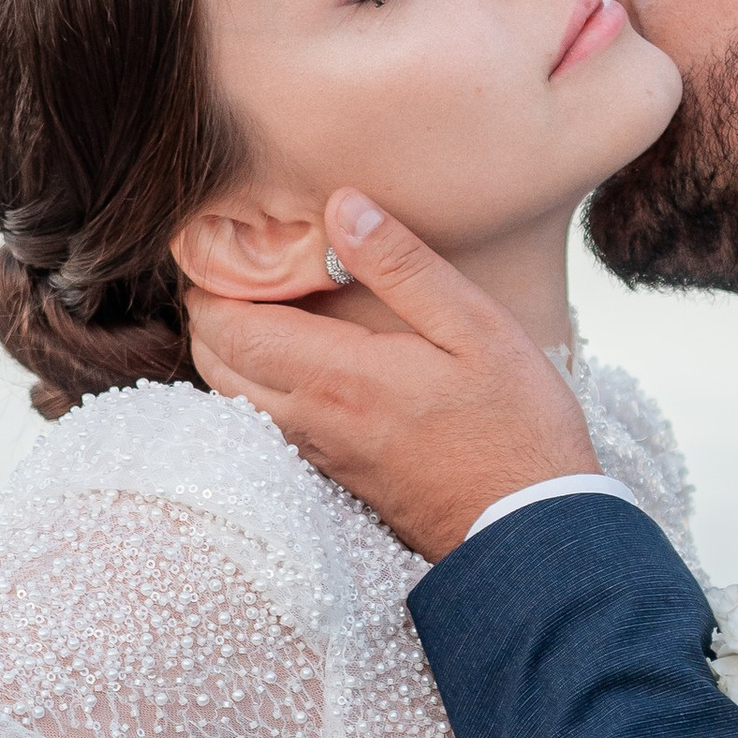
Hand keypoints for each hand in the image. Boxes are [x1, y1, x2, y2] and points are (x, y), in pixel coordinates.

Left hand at [186, 189, 596, 558]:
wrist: (529, 530)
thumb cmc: (515, 425)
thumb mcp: (477, 327)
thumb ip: (403, 266)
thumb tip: (341, 207)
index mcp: (338, 375)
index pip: (230, 326)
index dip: (210, 283)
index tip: (221, 246)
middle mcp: (312, 419)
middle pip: (215, 363)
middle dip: (208, 312)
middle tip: (232, 270)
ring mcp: (320, 453)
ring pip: (234, 397)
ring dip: (227, 349)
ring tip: (260, 304)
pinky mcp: (336, 474)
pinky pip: (266, 423)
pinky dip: (254, 383)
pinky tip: (294, 358)